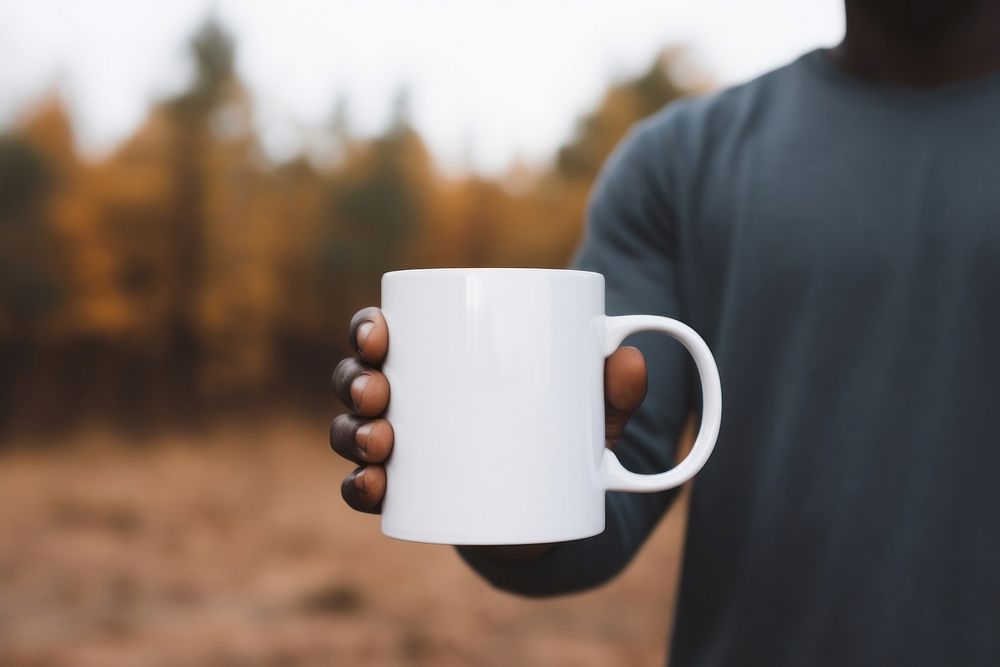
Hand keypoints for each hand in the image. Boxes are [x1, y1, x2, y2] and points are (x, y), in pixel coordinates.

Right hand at [330, 306, 648, 556]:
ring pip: (352, 431)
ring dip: (350, 432)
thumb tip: (633, 360)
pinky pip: (366, 490)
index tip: (378, 331)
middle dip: (356, 381)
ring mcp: (403, 450)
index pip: (386, 335)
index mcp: (438, 363)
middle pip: (359, 380)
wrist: (554, 509)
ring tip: (380, 441)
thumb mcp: (590, 413)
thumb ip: (613, 390)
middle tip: (381, 391)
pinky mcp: (410, 496)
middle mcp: (409, 402)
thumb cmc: (562, 438)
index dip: (367, 329)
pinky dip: (359, 489)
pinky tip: (370, 486)